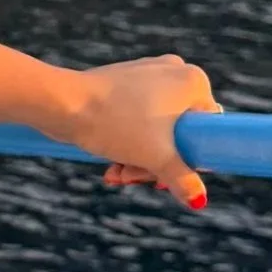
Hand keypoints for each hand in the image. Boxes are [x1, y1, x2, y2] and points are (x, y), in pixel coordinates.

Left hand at [60, 55, 219, 208]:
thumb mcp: (155, 157)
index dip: (190, 159)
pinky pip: (138, 118)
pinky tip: (111, 162)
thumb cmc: (115, 123)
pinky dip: (127, 142)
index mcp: (193, 82)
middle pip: (179, 133)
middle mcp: (175, 71)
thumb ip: (182, 180)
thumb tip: (198, 201)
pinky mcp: (126, 81)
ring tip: (117, 173)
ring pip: (156, 129)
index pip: (207, 130)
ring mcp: (149, 74)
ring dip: (138, 158)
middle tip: (133, 178)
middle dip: (155, 163)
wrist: (64, 104)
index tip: (166, 176)